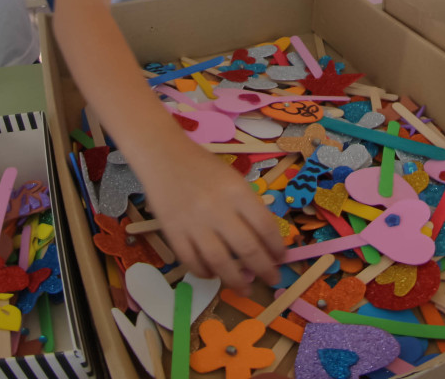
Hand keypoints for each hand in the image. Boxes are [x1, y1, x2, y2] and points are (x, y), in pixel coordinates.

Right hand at [134, 141, 286, 289]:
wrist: (163, 156)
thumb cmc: (202, 166)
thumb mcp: (233, 179)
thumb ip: (247, 206)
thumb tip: (264, 241)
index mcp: (236, 191)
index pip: (264, 226)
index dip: (276, 246)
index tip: (282, 257)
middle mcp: (217, 209)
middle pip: (246, 248)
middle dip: (264, 269)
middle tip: (272, 279)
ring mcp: (193, 223)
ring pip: (219, 261)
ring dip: (236, 279)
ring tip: (246, 287)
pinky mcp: (172, 232)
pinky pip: (192, 262)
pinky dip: (205, 272)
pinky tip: (214, 274)